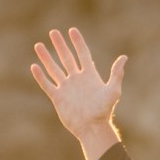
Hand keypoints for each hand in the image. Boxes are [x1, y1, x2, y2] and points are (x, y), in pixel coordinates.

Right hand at [31, 28, 126, 159]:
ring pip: (54, 69)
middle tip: (53, 32)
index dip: (77, 42)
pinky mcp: (58, 98)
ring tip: (38, 45)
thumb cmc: (104, 111)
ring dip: (46, 58)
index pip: (82, 54)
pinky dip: (40, 76)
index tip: (72, 30)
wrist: (92, 128)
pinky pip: (47, 85)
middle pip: (66, 58)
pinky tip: (34, 67)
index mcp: (89, 76)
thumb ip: (116, 74)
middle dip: (60, 45)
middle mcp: (77, 79)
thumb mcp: (113, 91)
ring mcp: (66, 88)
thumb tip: (124, 58)